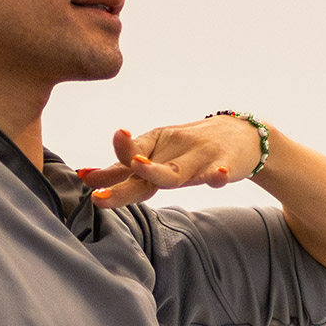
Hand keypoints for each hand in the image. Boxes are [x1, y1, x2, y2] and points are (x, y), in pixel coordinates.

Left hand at [80, 118, 264, 210]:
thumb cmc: (189, 148)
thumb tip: (86, 179)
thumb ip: (124, 170)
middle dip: (121, 181)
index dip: (105, 171)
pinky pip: (221, 171)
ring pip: (176, 172)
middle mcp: (172, 152)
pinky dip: (219, 175)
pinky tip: (219, 176)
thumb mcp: (156, 155)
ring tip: (139, 165)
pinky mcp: (225, 163)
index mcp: (154, 149)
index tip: (83, 177)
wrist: (242, 133)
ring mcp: (198, 157)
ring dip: (157, 170)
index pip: (126, 161)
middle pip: (144, 171)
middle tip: (99, 192)